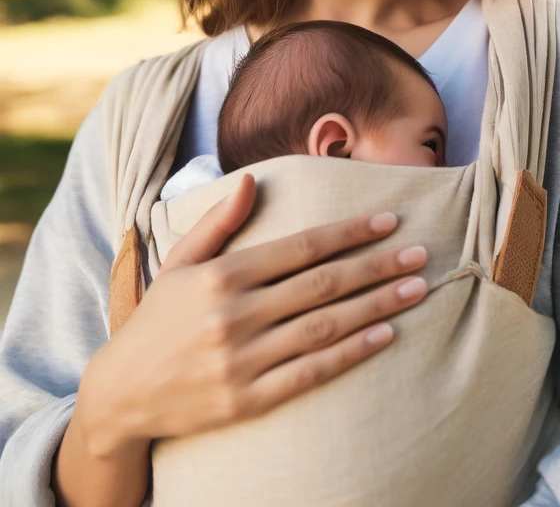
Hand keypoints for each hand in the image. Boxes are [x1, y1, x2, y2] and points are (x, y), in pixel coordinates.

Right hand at [78, 173, 427, 454]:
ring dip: (376, 306)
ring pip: (324, 327)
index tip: (390, 220)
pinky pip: (311, 373)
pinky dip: (351, 353)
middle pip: (323, 284)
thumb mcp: (181, 263)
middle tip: (420, 254)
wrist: (119, 393)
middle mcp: (235, 315)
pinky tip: (384, 336)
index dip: (350, 232)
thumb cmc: (158, 320)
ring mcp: (241, 360)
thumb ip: (219, 221)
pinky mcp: (246, 401)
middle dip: (377, 266)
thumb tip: (251, 178)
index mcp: (223, 275)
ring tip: (416, 289)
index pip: (302, 246)